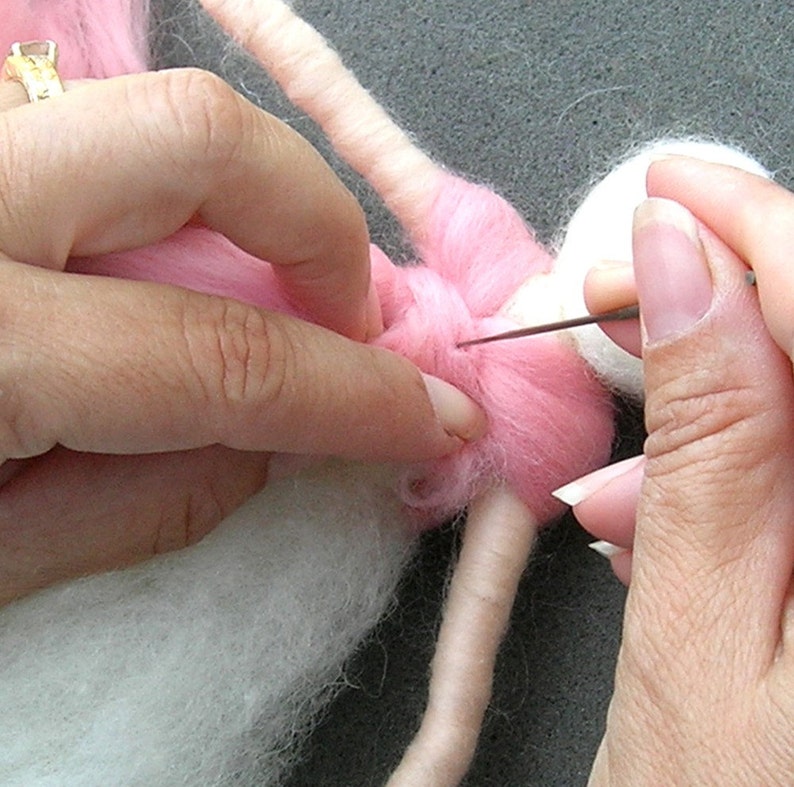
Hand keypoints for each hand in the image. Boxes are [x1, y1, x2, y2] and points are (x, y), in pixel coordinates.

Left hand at [0, 70, 484, 603]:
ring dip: (250, 205)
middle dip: (321, 228)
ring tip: (276, 304)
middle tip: (353, 322)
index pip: (226, 356)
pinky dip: (169, 205)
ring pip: (153, 115)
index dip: (354, 392)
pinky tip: (170, 284)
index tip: (433, 415)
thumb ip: (146, 502)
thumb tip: (287, 438)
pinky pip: (95, 143)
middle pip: (202, 144)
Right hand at [560, 160, 793, 781]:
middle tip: (616, 289)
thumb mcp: (703, 637)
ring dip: (716, 402)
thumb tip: (684, 269)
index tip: (662, 190)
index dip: (756, 225)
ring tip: (614, 465)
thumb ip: (713, 441)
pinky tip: (655, 518)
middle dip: (731, 291)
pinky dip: (733, 467)